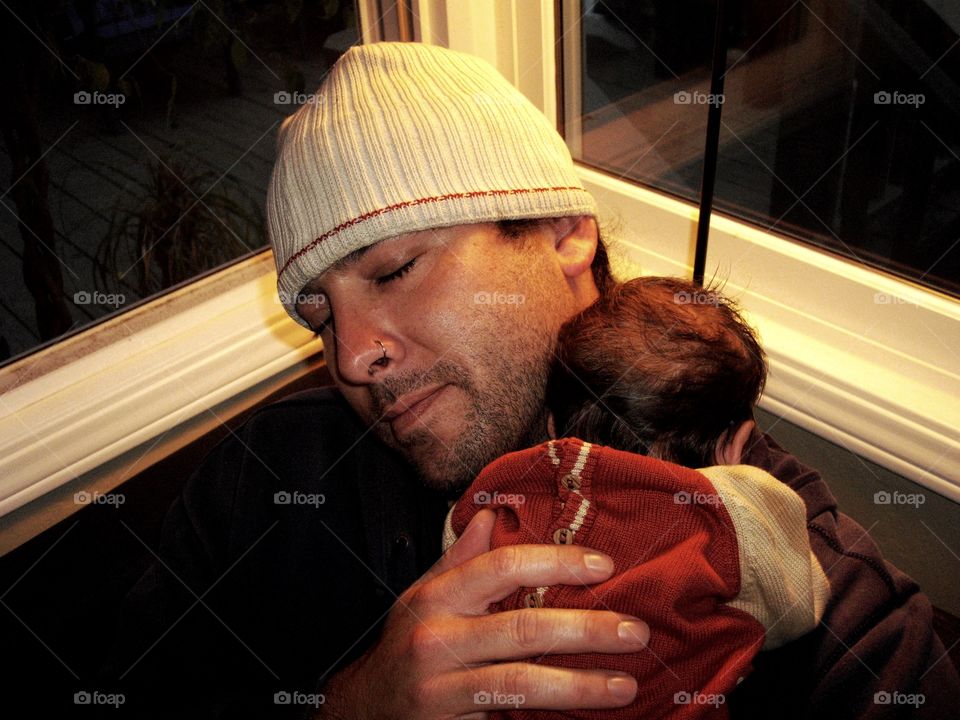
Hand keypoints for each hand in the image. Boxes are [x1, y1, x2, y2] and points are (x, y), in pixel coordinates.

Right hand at [318, 509, 648, 718]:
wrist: (363, 711)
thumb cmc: (407, 645)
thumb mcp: (424, 597)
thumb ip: (461, 561)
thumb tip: (491, 515)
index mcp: (436, 596)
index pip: (502, 566)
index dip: (557, 562)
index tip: (604, 565)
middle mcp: (436, 639)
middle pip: (523, 627)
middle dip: (587, 629)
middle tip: (635, 630)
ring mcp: (442, 688)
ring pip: (523, 683)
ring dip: (581, 685)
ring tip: (626, 683)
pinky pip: (510, 717)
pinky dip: (552, 717)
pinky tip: (586, 715)